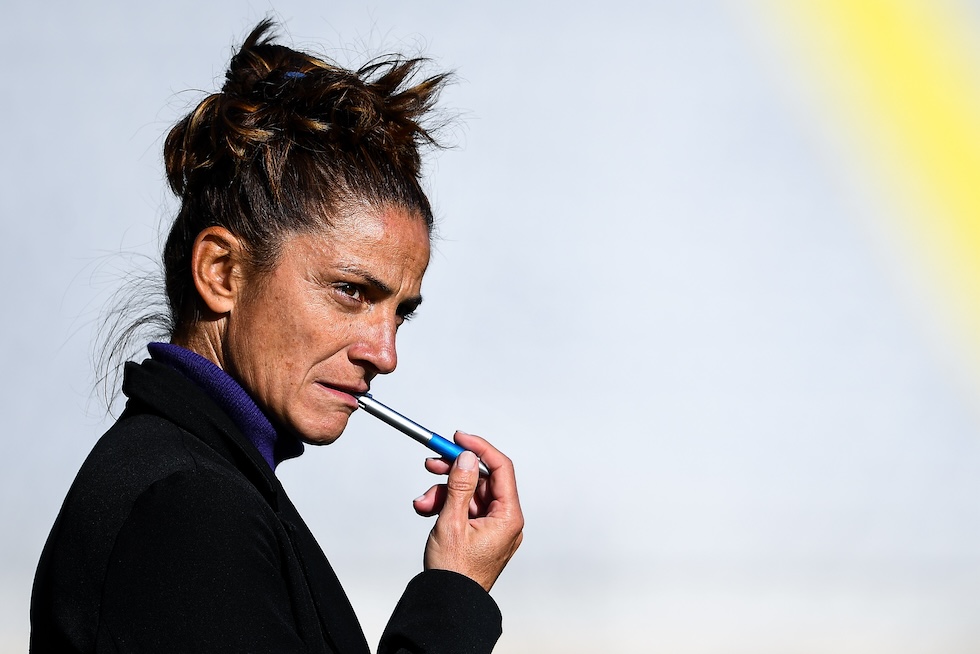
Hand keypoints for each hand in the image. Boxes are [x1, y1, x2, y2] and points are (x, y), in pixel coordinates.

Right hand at [412, 432, 523, 591]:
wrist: (447, 606)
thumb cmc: (454, 573)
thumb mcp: (452, 523)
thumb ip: (460, 486)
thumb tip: (468, 457)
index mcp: (508, 517)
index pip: (501, 469)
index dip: (479, 448)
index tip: (458, 438)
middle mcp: (505, 520)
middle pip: (482, 480)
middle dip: (454, 472)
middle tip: (432, 463)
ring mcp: (493, 528)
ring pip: (469, 494)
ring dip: (443, 492)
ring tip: (423, 503)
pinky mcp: (480, 533)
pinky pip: (464, 509)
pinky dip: (445, 506)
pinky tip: (427, 510)